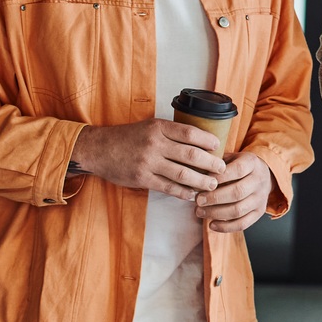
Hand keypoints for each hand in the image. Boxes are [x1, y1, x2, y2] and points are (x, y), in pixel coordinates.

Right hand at [72, 118, 225, 201]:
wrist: (99, 149)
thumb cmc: (128, 137)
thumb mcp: (149, 126)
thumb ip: (170, 132)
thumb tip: (198, 141)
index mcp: (158, 127)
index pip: (189, 132)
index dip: (206, 140)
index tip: (218, 146)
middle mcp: (155, 144)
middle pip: (190, 154)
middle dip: (210, 163)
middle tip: (222, 169)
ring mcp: (148, 162)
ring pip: (182, 173)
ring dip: (200, 181)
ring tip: (212, 185)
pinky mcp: (142, 178)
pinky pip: (168, 187)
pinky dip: (182, 192)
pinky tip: (192, 195)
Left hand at [196, 152, 275, 233]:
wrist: (262, 175)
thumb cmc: (238, 166)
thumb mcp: (230, 158)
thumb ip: (216, 163)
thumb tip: (196, 172)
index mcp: (252, 163)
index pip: (238, 170)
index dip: (220, 177)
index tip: (203, 182)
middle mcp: (259, 180)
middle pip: (238, 192)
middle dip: (215, 198)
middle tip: (198, 200)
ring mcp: (260, 198)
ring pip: (239, 210)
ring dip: (216, 213)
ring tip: (200, 212)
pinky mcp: (259, 212)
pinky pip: (242, 224)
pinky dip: (225, 227)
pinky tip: (211, 224)